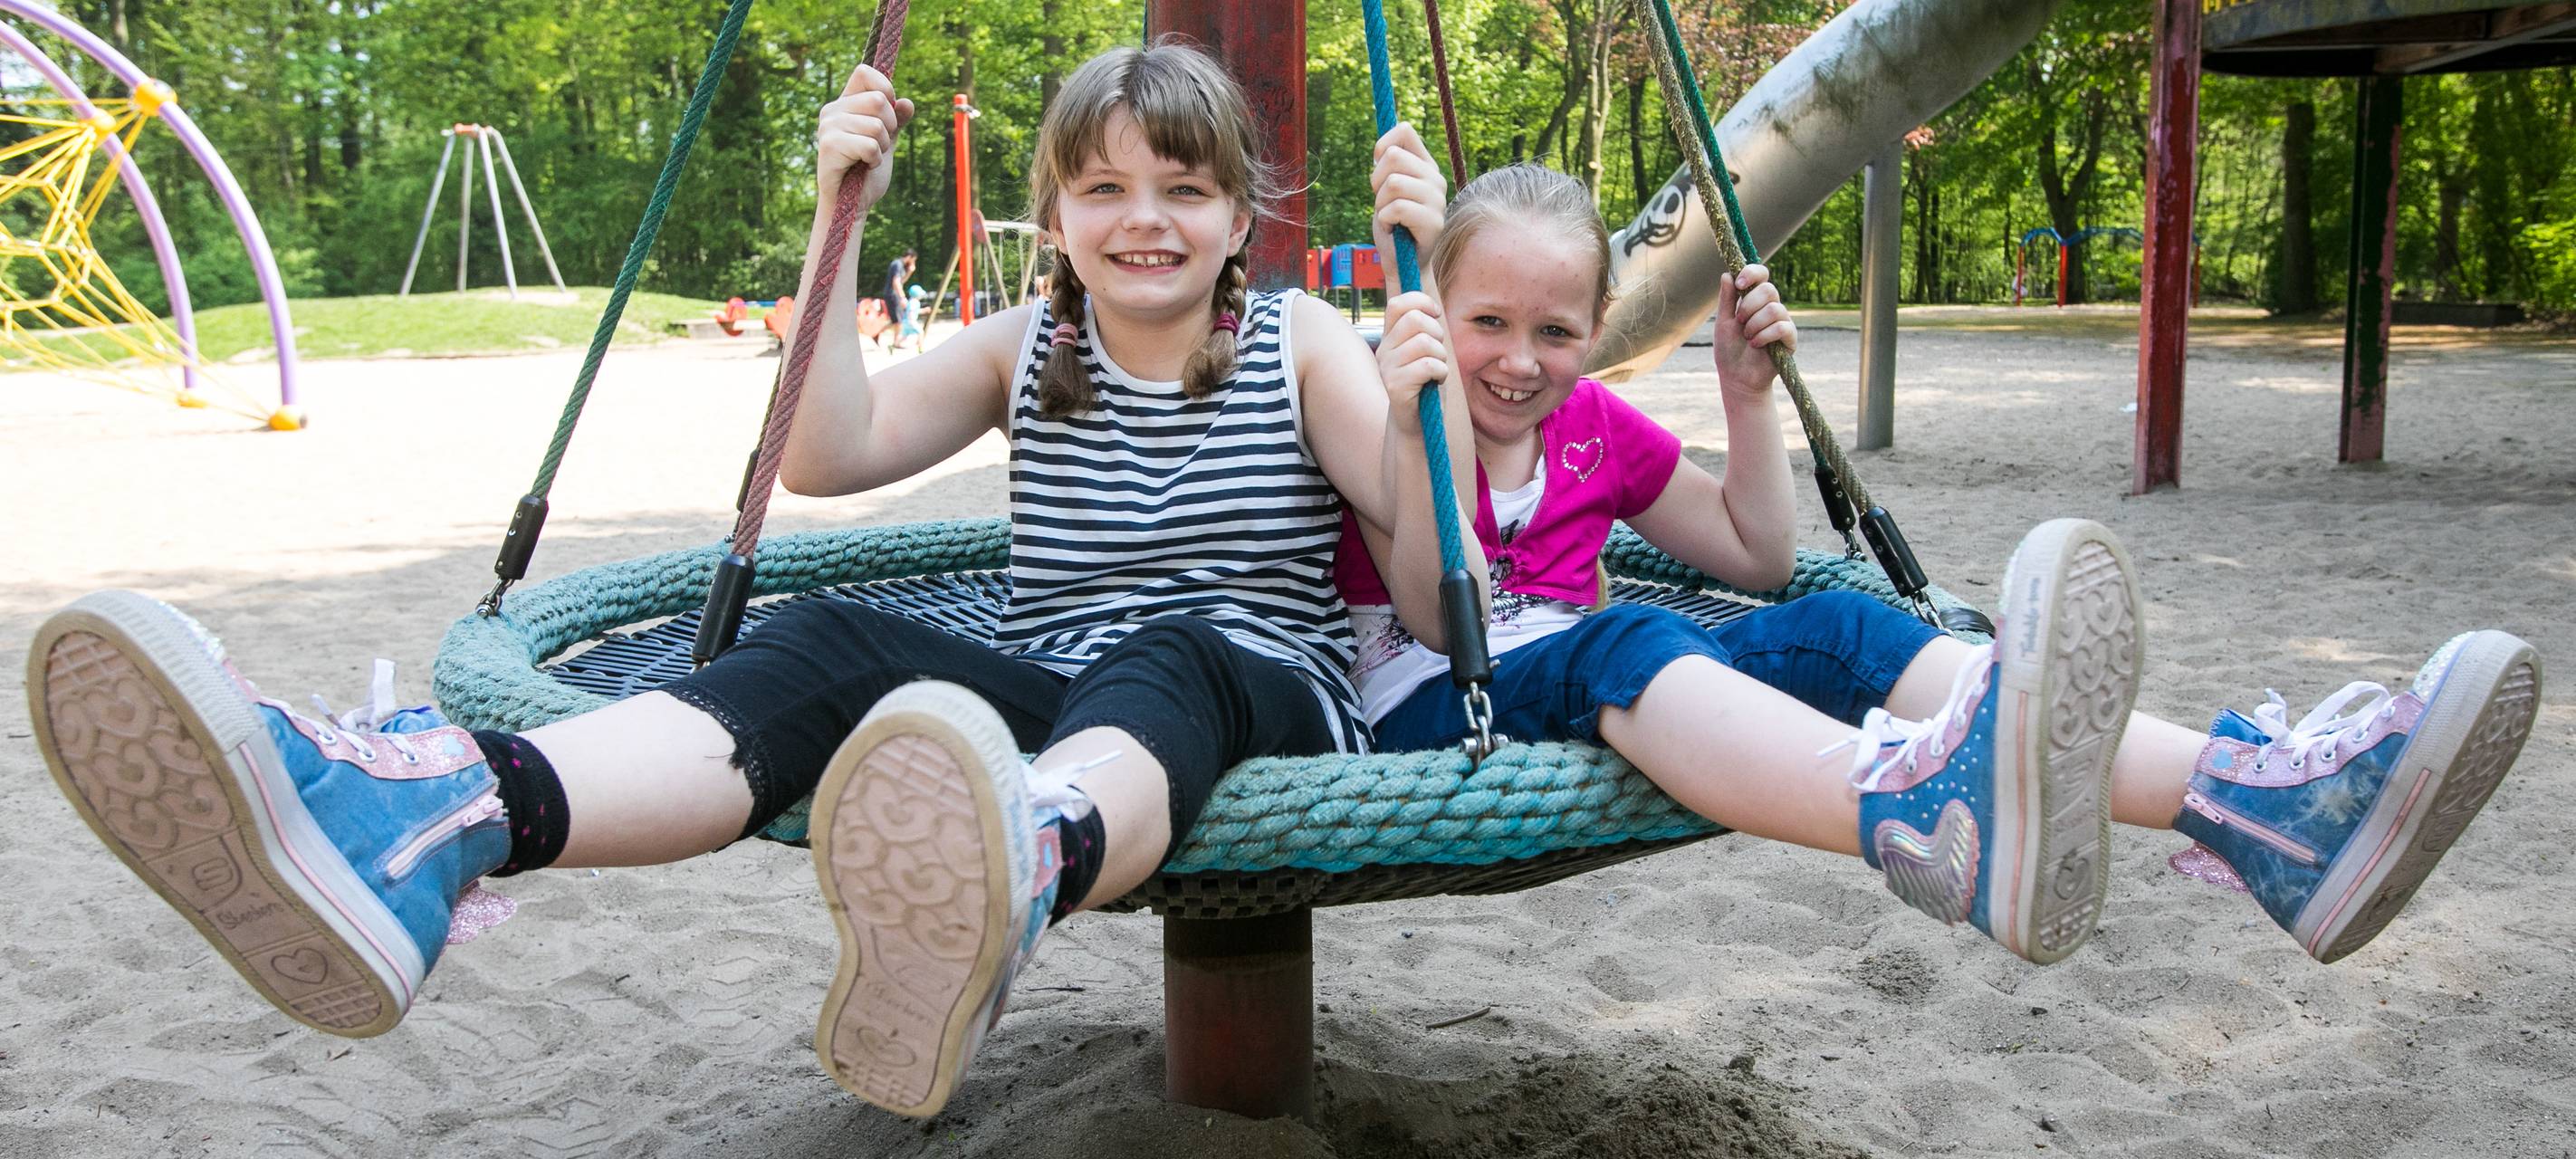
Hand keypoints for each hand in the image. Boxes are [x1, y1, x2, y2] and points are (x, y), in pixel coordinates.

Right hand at [815, 65, 915, 213]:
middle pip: (878, 100)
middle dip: (890, 126)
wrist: (851, 204)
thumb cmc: (867, 172)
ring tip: (869, 158)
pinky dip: (875, 159)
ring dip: (883, 147)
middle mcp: (832, 110)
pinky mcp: (829, 145)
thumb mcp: (887, 141)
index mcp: (845, 103)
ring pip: (877, 125)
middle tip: (879, 145)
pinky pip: (870, 145)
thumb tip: (907, 102)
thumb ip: (896, 121)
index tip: (889, 113)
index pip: (864, 72)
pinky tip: (864, 166)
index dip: (885, 88)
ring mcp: (828, 127)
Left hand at [1369, 123, 1447, 280]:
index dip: (1382, 146)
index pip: (1404, 131)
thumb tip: (1381, 149)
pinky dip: (1386, 220)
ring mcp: (1437, 199)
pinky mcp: (1434, 222)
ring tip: (1389, 216)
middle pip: (1393, 157)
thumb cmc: (1392, 223)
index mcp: (1425, 165)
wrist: (1403, 262)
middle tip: (1383, 202)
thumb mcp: (1385, 188)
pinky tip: (1394, 228)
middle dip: (1376, 181)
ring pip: (1393, 183)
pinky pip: (1397, 208)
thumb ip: (1387, 165)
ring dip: (1381, 203)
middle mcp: (1435, 178)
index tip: (1378, 168)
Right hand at [1378, 291, 1451, 421]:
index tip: (1436, 314)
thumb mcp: (1425, 350)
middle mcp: (1384, 349)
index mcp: (1390, 337)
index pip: (1398, 304)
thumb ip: (1425, 327)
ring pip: (1424, 342)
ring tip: (1438, 369)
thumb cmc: (1426, 383)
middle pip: (1415, 319)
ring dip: (1441, 356)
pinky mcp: (1395, 386)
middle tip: (1438, 351)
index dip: (1421, 302)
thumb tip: (1435, 305)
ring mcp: (1387, 368)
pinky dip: (1441, 372)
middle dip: (1437, 332)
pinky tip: (1436, 381)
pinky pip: (1428, 365)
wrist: (1417, 422)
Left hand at [1713, 263, 1793, 396]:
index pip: (1762, 274)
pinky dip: (1765, 335)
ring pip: (1775, 309)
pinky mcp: (1790, 339)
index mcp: (1755, 300)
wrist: (1737, 378)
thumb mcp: (1723, 322)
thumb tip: (1727, 274)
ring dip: (1755, 324)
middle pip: (1769, 289)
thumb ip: (1727, 299)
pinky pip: (1782, 327)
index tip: (1740, 283)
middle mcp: (1771, 307)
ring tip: (1747, 337)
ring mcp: (1783, 322)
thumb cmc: (1729, 350)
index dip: (1752, 273)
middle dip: (1749, 305)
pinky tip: (1756, 344)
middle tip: (1739, 321)